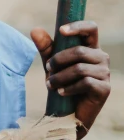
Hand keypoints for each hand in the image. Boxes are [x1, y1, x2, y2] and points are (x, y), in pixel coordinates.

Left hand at [31, 21, 110, 137]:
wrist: (67, 111)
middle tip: (47, 69)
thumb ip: (44, 46)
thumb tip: (35, 30)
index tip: (61, 31)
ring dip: (60, 76)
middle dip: (59, 60)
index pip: (91, 28)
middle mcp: (101, 57)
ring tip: (50, 84)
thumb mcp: (51, 62)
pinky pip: (85, 83)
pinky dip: (69, 87)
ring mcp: (105, 73)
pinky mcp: (105, 89)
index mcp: (90, 47)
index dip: (78, 27)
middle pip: (80, 51)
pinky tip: (60, 92)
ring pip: (80, 68)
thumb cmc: (61, 81)